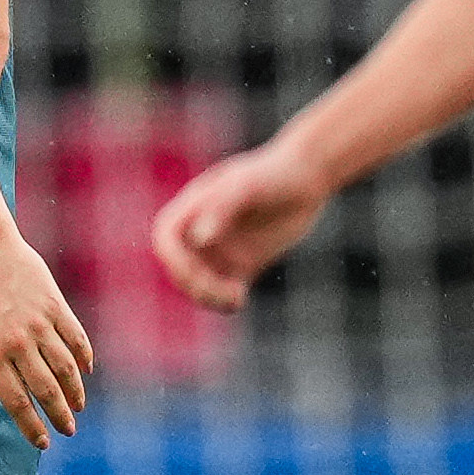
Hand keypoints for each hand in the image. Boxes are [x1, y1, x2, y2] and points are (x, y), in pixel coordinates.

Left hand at [0, 228, 92, 447]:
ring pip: (65, 368)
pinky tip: (86, 372)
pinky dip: (84, 358)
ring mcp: (39, 323)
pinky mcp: (55, 305)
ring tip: (77, 407)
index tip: (42, 442)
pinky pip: (76, 338)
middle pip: (45, 390)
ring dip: (75, 392)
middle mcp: (17, 342)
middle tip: (67, 431)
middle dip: (59, 416)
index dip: (31, 426)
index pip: (16, 401)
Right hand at [152, 141, 331, 313]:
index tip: (193, 271)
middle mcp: (201, 231)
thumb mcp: (247, 185)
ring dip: (208, 296)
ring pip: (200, 283)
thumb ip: (221, 207)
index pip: (167, 240)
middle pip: (181, 267)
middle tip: (224, 290)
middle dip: (194, 283)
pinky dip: (227, 301)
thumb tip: (200, 239)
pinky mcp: (242, 264)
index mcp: (193, 208)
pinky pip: (226, 290)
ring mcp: (221, 249)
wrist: (306, 177)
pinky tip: (241, 299)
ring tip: (234, 298)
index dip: (174, 259)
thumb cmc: (273, 173)